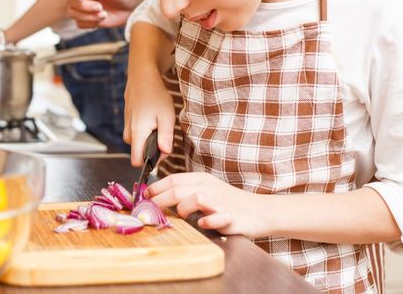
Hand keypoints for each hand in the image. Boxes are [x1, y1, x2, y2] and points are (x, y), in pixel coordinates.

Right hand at [65, 0, 144, 28]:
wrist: (132, 9)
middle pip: (70, 0)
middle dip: (85, 6)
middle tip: (100, 7)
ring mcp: (82, 6)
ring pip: (73, 13)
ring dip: (88, 16)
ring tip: (104, 14)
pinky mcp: (86, 18)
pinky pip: (79, 23)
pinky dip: (90, 23)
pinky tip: (102, 19)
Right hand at [124, 71, 174, 166]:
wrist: (142, 77)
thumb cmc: (156, 95)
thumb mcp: (167, 116)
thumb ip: (165, 136)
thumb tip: (165, 153)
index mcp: (137, 133)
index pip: (136, 162)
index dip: (151, 162)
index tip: (162, 150)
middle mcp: (128, 132)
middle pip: (139, 153)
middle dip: (152, 148)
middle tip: (164, 131)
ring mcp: (126, 126)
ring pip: (138, 143)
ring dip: (150, 138)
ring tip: (158, 122)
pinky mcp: (127, 121)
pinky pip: (137, 133)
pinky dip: (146, 130)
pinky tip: (152, 117)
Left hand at [146, 172, 262, 237]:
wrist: (259, 211)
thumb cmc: (228, 202)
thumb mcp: (206, 190)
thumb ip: (186, 192)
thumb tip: (159, 196)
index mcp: (201, 179)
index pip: (173, 179)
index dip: (156, 187)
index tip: (143, 196)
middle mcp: (209, 187)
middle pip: (178, 189)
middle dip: (159, 199)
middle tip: (149, 210)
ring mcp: (220, 201)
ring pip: (194, 198)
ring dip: (182, 209)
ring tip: (180, 217)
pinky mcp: (230, 217)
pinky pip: (216, 217)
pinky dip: (207, 220)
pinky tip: (203, 223)